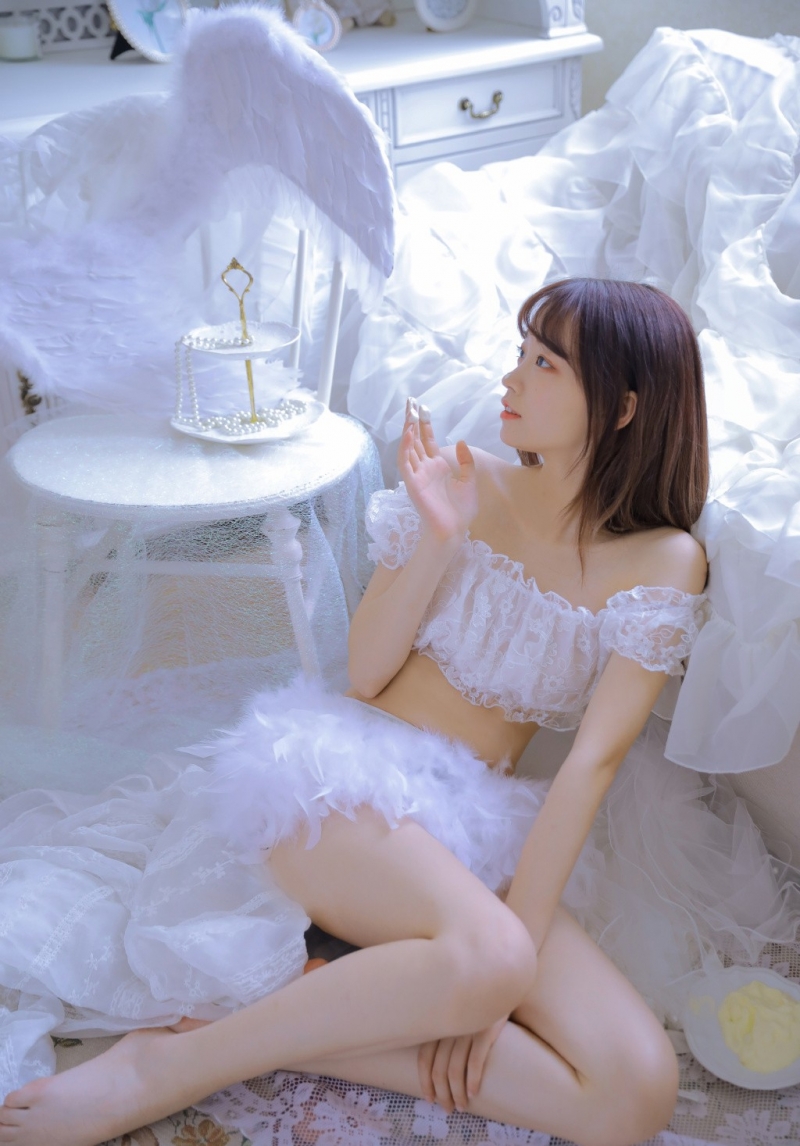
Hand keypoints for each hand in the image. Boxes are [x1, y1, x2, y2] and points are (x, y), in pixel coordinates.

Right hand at [398, 398, 477, 543]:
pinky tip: (408, 433)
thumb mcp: (469, 480)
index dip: (425, 423)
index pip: (427, 440)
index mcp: (437, 467)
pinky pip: (406, 463)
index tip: (422, 406)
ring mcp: (417, 475)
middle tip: (409, 401)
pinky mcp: (412, 483)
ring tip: (408, 412)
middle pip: (415, 439)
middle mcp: (424, 468)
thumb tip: (460, 441)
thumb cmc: (461, 511)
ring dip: (407, 429)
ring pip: (409, 447)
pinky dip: (405, 448)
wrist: (454, 530)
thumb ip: (465, 461)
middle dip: (412, 420)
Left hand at [417, 1016, 507, 1112]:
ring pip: (455, 1070)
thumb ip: (441, 1035)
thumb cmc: (473, 1009)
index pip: (424, 1059)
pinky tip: (473, 1093)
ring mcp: (466, 1029)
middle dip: (442, 1094)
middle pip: (439, 1069)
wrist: (500, 988)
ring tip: (462, 1107)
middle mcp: (448, 1027)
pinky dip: (473, 1081)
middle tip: (448, 1109)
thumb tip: (433, 1070)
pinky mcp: (485, 1031)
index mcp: (437, 1024)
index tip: (429, 1099)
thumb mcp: (452, 1016)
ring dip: (457, 1094)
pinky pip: (475, 1062)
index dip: (425, 1082)